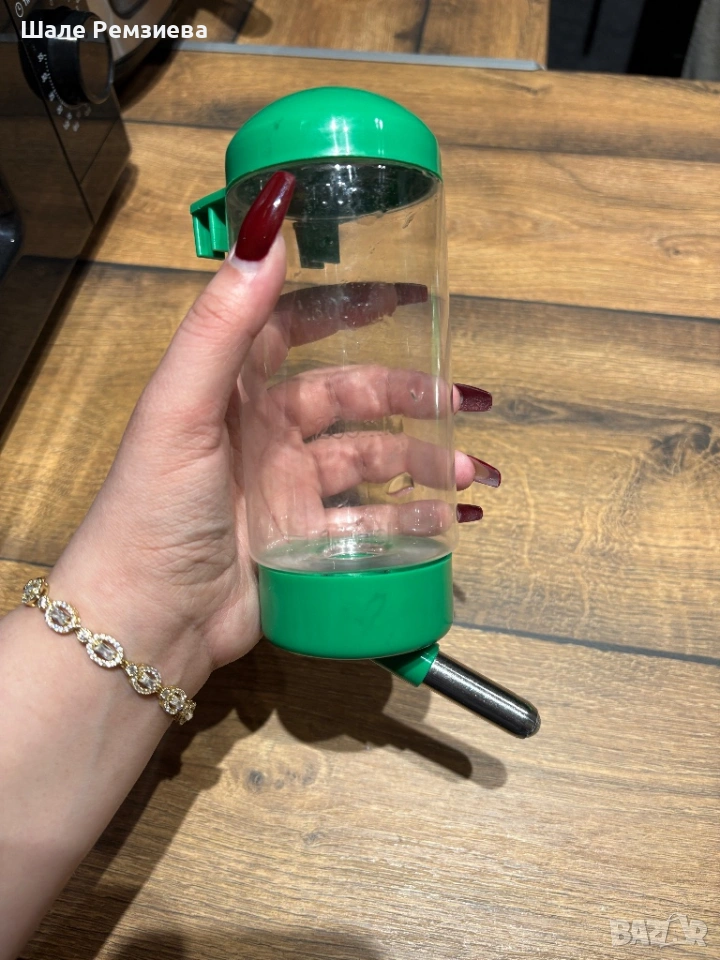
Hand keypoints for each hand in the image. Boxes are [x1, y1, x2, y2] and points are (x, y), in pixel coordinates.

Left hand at [50, 173, 499, 694]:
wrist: (147, 620)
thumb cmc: (155, 507)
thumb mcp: (180, 409)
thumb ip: (222, 324)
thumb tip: (268, 224)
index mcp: (236, 391)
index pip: (297, 331)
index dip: (348, 310)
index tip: (407, 297)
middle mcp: (268, 434)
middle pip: (351, 400)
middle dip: (410, 397)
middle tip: (465, 403)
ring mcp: (290, 491)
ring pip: (370, 462)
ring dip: (422, 462)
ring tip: (471, 473)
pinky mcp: (306, 542)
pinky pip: (371, 523)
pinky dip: (412, 521)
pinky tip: (451, 520)